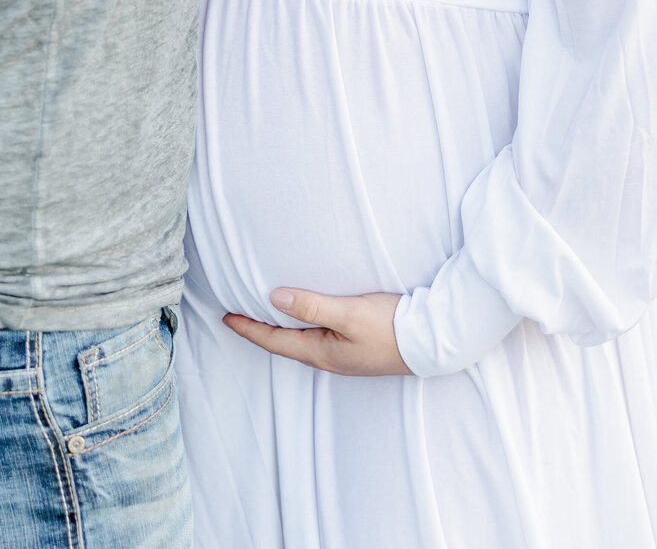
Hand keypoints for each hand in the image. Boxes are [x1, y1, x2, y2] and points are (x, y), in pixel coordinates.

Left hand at [223, 287, 412, 376]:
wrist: (431, 342)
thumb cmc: (390, 328)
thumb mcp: (348, 314)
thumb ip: (312, 306)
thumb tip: (274, 298)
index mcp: (321, 352)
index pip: (274, 340)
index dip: (248, 328)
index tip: (226, 317)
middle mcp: (329, 357)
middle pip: (284, 344)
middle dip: (260, 331)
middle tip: (238, 316)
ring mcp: (343, 355)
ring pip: (301, 341)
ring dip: (280, 329)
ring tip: (264, 314)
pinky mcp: (356, 346)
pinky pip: (318, 336)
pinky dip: (301, 326)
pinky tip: (305, 317)